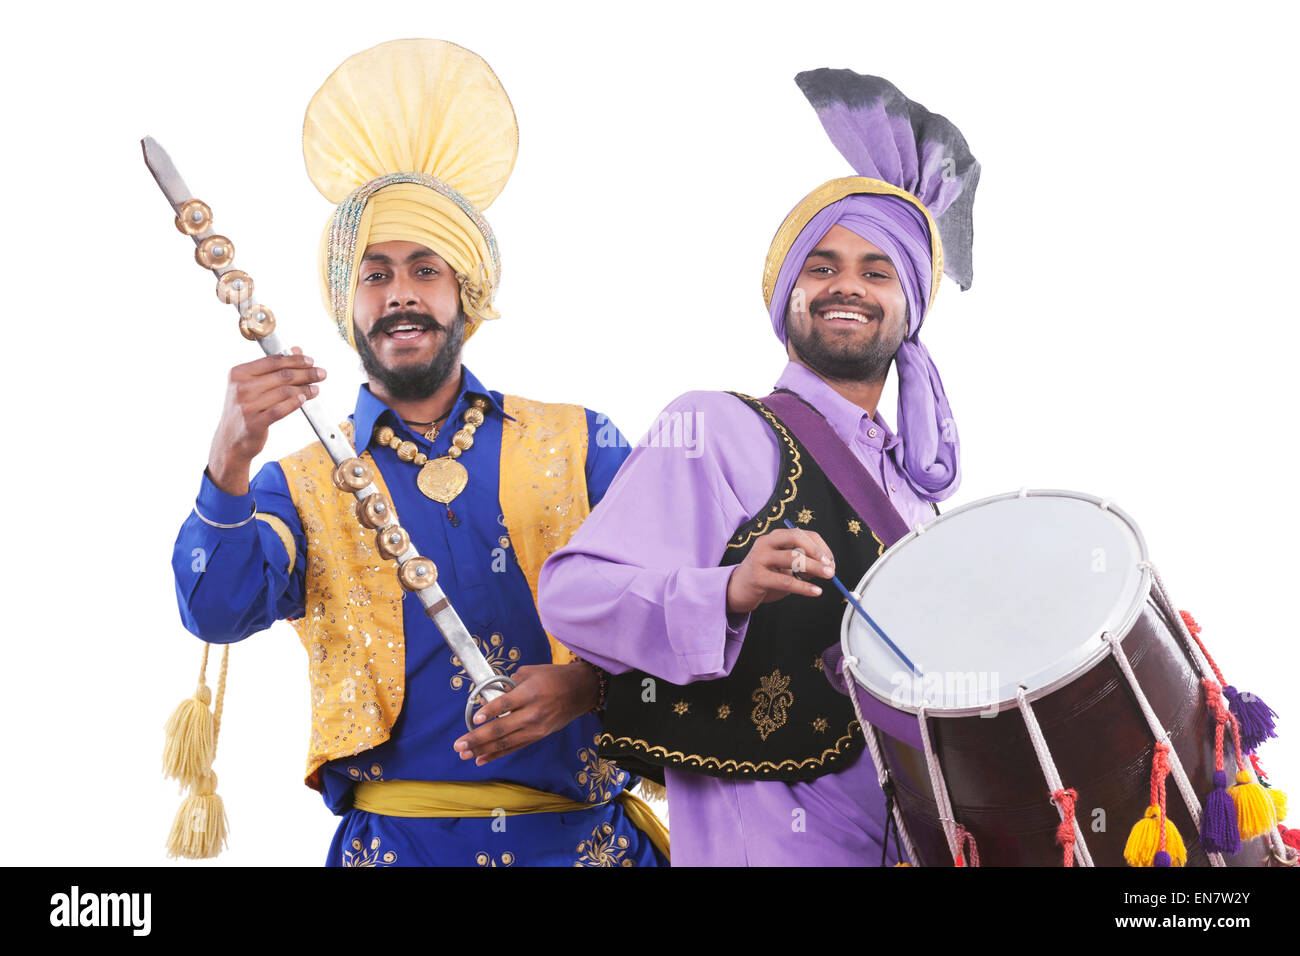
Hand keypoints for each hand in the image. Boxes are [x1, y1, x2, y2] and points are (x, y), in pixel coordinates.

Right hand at [207, 347, 326, 493]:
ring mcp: (247, 406)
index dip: (295, 360)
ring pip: (285, 392)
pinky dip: (295, 403)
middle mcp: (241, 388)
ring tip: (315, 389)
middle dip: (306, 373)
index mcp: (238, 373)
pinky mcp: (255, 423)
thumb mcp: (253, 385)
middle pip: (282, 376)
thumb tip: (297, 350)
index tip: (310, 361)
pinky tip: (304, 399)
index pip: (273, 361)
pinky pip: (282, 409)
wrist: (231, 440)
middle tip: (321, 373)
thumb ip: (274, 368)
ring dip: (305, 389)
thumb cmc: (245, 409)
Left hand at [453, 663, 598, 765]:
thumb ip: (509, 685)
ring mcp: (536, 728)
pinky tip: (481, 759)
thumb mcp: (530, 672)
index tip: (475, 719)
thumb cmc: (553, 677)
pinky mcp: (538, 736)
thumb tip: (488, 698)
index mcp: (531, 693)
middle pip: (502, 728)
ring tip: (464, 754)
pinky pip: (514, 747)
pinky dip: (497, 754)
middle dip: (477, 739)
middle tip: (459, 745)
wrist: (581, 691)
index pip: (507, 703)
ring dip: (483, 750)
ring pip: (506, 742)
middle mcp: (534, 713)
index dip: (490, 711)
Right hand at [725, 527, 835, 613]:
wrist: (737, 589)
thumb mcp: (784, 565)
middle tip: (830, 567)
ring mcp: (759, 558)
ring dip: (814, 567)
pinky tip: (815, 591)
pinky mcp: (757, 577)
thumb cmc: (765, 576)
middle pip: (796, 538)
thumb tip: (828, 568)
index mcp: (774, 537)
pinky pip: (785, 581)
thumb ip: (803, 563)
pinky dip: (804, 587)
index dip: (820, 545)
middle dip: (817, 552)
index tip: (831, 560)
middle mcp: (765, 543)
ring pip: (792, 558)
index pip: (802, 533)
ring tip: (828, 576)